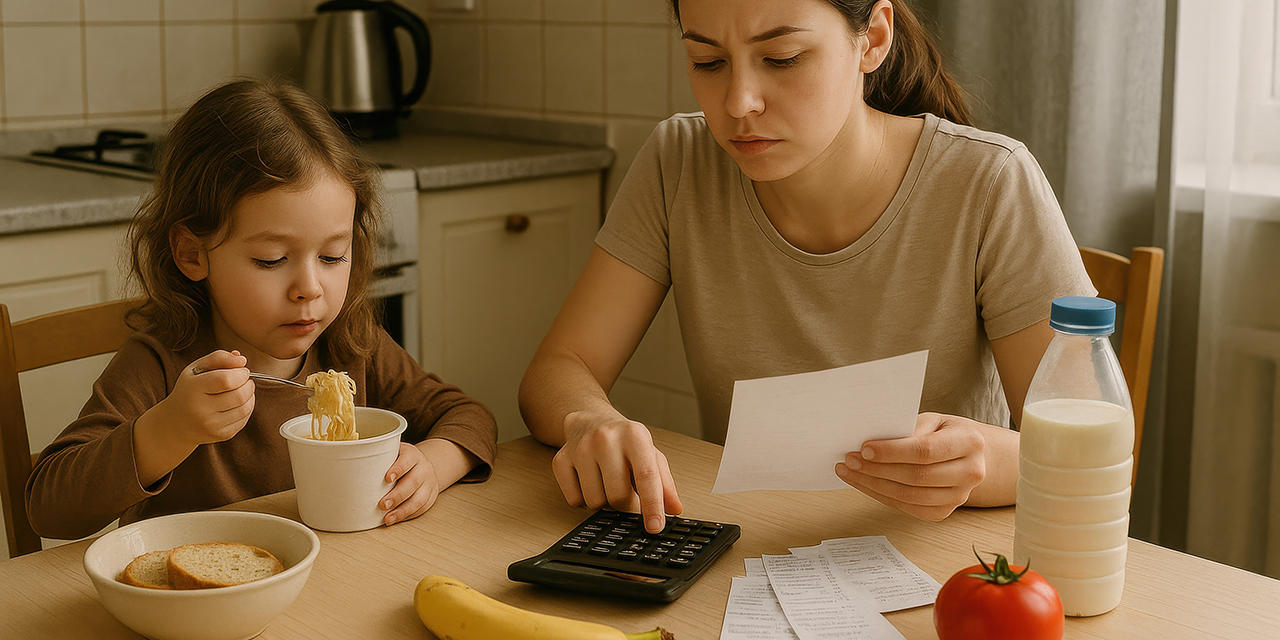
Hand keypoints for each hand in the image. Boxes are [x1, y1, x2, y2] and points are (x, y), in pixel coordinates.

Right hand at [164, 350, 254, 446]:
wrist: (175, 424)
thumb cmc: (189, 390)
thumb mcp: (196, 369)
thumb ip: (219, 358)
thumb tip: (242, 360)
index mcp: (192, 389)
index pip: (225, 380)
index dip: (240, 373)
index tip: (241, 370)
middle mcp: (200, 410)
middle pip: (239, 395)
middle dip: (248, 383)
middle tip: (244, 379)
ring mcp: (211, 425)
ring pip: (245, 407)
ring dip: (250, 395)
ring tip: (243, 388)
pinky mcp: (221, 435)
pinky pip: (245, 418)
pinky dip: (248, 407)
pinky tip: (239, 402)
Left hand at [378, 442, 440, 525]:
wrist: (423, 466)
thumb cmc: (400, 460)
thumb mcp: (393, 452)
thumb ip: (377, 457)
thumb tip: (346, 464)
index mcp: (412, 455)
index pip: (408, 460)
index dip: (398, 469)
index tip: (387, 478)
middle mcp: (423, 468)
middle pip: (413, 482)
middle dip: (398, 495)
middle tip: (382, 504)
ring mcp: (429, 483)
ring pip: (420, 498)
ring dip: (403, 510)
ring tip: (388, 518)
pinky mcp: (430, 496)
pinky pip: (422, 507)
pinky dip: (408, 515)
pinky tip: (396, 518)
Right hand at [552, 409, 682, 532]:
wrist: (590, 419)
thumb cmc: (625, 441)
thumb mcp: (650, 454)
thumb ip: (665, 482)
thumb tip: (674, 508)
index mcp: (634, 435)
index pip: (646, 476)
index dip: (652, 505)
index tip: (655, 527)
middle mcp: (606, 439)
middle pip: (618, 497)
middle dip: (625, 504)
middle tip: (626, 490)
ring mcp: (580, 448)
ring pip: (595, 503)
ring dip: (604, 502)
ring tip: (606, 481)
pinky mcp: (561, 460)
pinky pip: (574, 501)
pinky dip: (584, 500)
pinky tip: (589, 481)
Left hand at [834, 412, 987, 520]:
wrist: (970, 454)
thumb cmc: (945, 432)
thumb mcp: (931, 420)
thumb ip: (907, 430)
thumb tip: (870, 445)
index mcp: (970, 442)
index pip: (925, 450)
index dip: (892, 452)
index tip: (865, 449)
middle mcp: (971, 472)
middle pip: (917, 476)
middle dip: (877, 469)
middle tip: (850, 460)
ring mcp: (960, 496)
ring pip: (910, 496)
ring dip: (874, 485)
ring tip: (850, 472)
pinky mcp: (945, 511)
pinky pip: (908, 508)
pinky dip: (882, 496)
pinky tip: (865, 484)